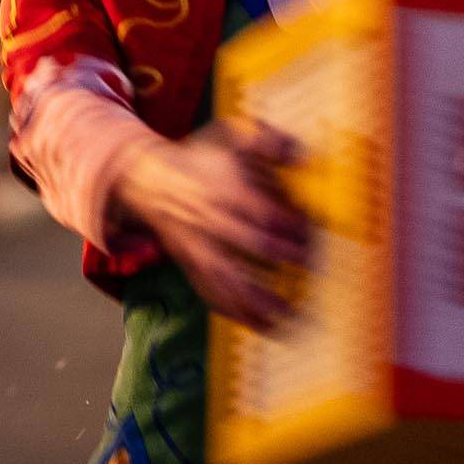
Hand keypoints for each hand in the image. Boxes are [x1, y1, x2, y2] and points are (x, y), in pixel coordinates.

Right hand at [115, 121, 308, 332]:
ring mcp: (200, 248)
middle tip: (313, 270)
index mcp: (226, 188)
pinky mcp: (192, 267)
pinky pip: (212, 294)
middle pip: (252, 244)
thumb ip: (268, 141)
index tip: (313, 234)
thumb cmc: (200, 159)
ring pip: (229, 279)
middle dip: (284, 258)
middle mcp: (212, 221)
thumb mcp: (231, 136)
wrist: (150, 179)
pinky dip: (235, 313)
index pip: (263, 211)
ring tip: (288, 320)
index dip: (290, 226)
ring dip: (259, 302)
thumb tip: (302, 155)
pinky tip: (260, 327)